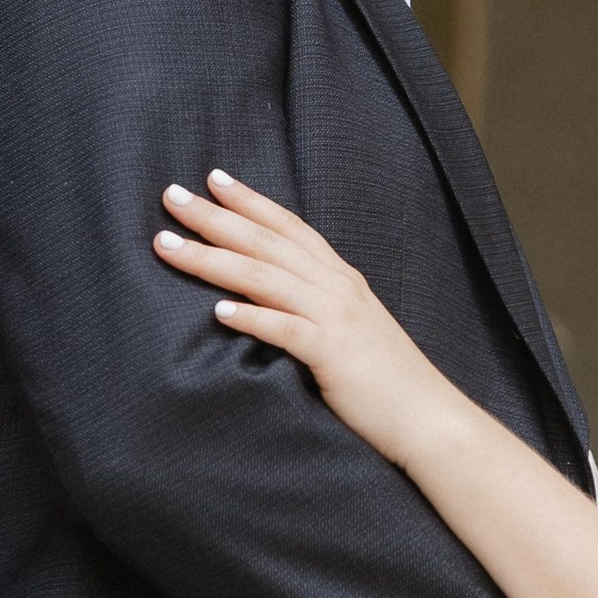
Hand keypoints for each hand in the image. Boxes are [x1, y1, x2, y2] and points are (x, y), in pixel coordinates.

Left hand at [152, 171, 460, 470]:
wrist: (429, 418)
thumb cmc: (385, 382)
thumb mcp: (349, 330)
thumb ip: (314, 308)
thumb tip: (268, 300)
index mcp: (341, 279)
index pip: (289, 227)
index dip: (250, 201)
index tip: (212, 179)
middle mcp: (338, 288)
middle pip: (266, 243)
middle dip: (215, 217)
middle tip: (171, 196)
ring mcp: (337, 318)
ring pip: (265, 277)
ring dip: (213, 259)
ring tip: (169, 246)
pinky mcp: (334, 354)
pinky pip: (286, 330)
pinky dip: (253, 317)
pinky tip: (218, 312)